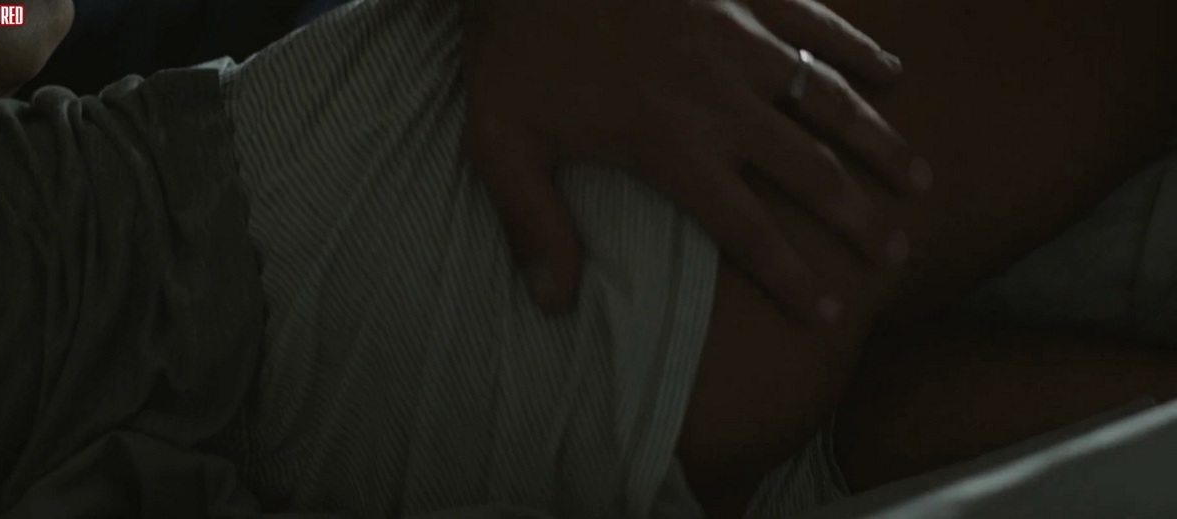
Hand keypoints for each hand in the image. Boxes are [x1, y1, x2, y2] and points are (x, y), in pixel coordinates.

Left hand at [461, 0, 929, 322]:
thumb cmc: (513, 51)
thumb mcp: (502, 145)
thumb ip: (534, 225)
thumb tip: (554, 302)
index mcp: (669, 144)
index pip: (745, 227)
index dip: (789, 274)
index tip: (825, 311)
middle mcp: (721, 100)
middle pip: (808, 171)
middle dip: (856, 218)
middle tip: (893, 251)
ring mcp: (741, 39)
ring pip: (830, 100)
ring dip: (878, 142)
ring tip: (918, 179)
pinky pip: (817, 20)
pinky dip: (858, 47)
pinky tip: (892, 70)